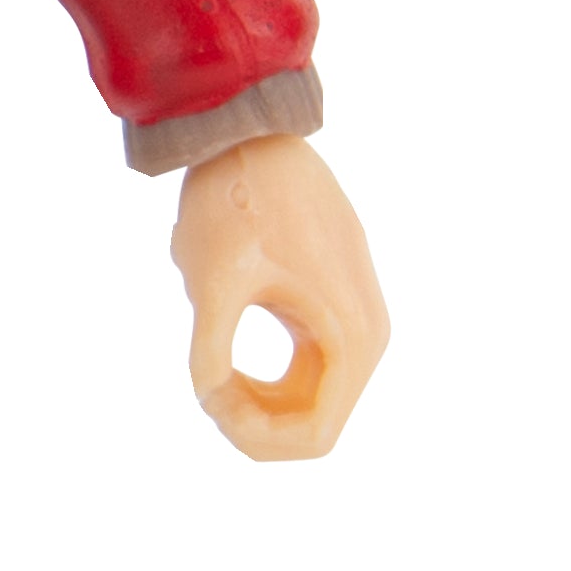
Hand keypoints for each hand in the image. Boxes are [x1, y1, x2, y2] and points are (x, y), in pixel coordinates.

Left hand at [171, 132, 385, 463]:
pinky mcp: (333, 306)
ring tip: (207, 358)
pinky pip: (302, 370)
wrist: (253, 132)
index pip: (314, 438)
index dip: (254, 437)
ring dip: (252, 398)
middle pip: (310, 426)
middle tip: (202, 380)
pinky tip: (221, 331)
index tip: (208, 394)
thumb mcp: (212, 278)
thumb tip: (209, 399)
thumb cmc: (235, 199)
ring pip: (304, 401)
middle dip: (251, 420)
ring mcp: (355, 321)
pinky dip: (259, 374)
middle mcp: (368, 338)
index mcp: (353, 338)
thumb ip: (209, 349)